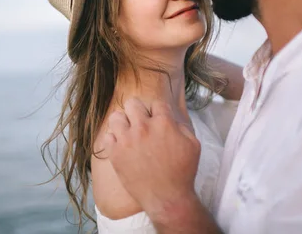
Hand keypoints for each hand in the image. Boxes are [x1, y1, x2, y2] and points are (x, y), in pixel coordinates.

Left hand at [101, 98, 200, 218]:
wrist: (167, 198)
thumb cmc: (182, 172)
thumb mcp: (193, 144)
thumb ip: (181, 126)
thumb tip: (170, 119)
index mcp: (163, 123)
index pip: (156, 103)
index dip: (158, 112)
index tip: (157, 121)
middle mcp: (143, 128)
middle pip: (132, 103)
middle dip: (138, 112)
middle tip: (141, 124)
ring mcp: (127, 140)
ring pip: (116, 116)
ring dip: (123, 123)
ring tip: (128, 132)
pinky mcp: (115, 153)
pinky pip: (107, 136)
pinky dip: (114, 140)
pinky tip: (122, 147)